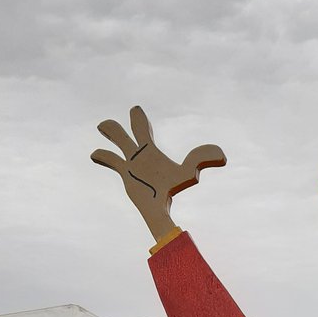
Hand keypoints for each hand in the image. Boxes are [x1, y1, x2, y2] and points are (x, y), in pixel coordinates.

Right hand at [91, 106, 225, 241]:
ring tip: (102, 126)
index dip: (139, 119)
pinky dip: (102, 156)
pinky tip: (94, 154)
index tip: (135, 110)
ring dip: (110, 133)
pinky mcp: (124, 174)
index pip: (142, 128)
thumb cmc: (172, 190)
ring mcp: (130, 163)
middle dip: (131, 122)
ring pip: (116, 143)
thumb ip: (202, 160)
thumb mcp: (188, 171)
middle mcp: (138, 153)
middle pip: (129, 132)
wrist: (158, 206)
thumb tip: (223, 156)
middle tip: (133, 112)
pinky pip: (111, 161)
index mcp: (149, 149)